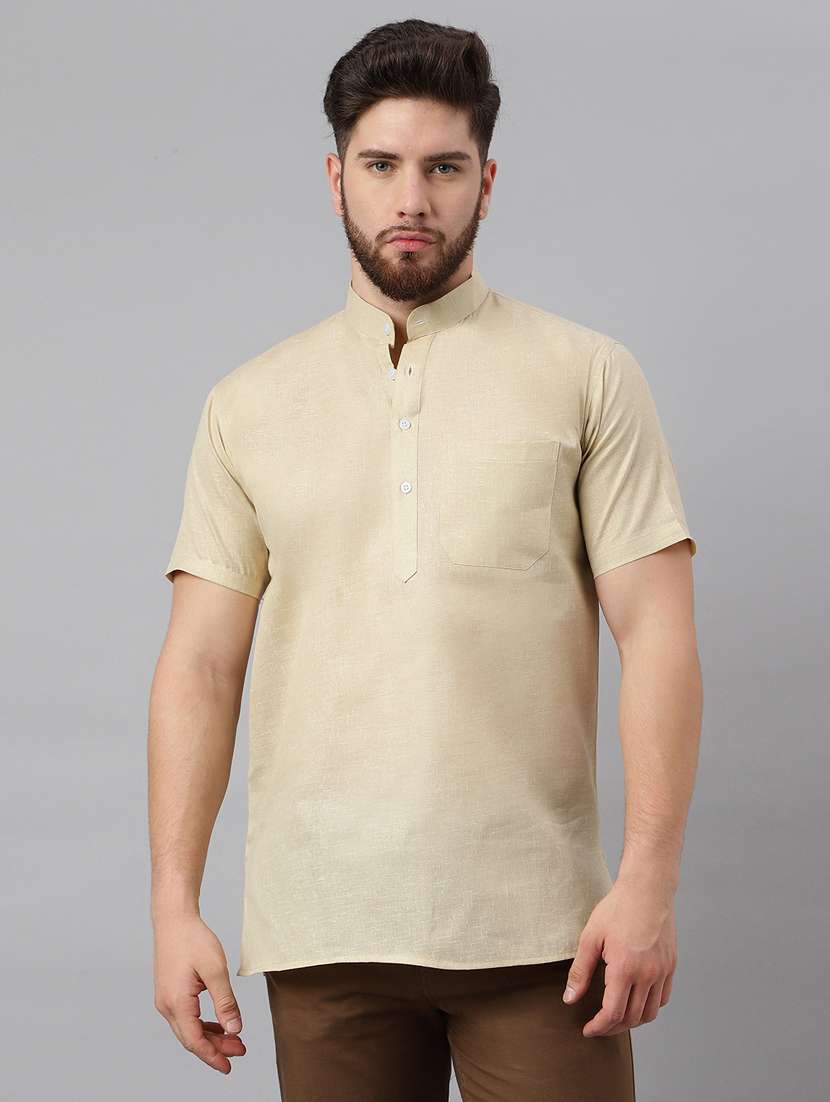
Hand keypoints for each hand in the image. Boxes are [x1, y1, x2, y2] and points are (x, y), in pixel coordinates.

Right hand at [153, 912, 246, 1074]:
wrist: (173, 919)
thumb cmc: (192, 939)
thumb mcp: (215, 970)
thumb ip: (225, 1002)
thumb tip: (235, 1029)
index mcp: (177, 1003)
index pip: (195, 1041)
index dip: (213, 1056)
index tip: (229, 1066)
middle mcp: (167, 1006)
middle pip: (191, 1038)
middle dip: (215, 1048)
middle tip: (239, 1050)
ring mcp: (166, 999)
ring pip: (188, 1029)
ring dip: (210, 1036)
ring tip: (233, 1039)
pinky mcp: (169, 992)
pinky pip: (186, 1017)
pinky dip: (202, 1024)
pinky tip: (217, 1024)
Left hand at [562, 877, 677, 1037]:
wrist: (648, 888)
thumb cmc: (617, 908)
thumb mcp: (591, 937)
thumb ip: (580, 971)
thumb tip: (570, 999)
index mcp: (624, 969)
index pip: (613, 1013)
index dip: (599, 1027)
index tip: (588, 1029)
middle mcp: (647, 975)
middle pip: (632, 1018)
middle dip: (613, 1028)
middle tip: (598, 1026)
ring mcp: (662, 971)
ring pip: (650, 1012)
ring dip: (632, 1021)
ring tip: (616, 1017)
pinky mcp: (671, 965)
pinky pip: (662, 998)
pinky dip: (649, 1007)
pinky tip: (636, 1001)